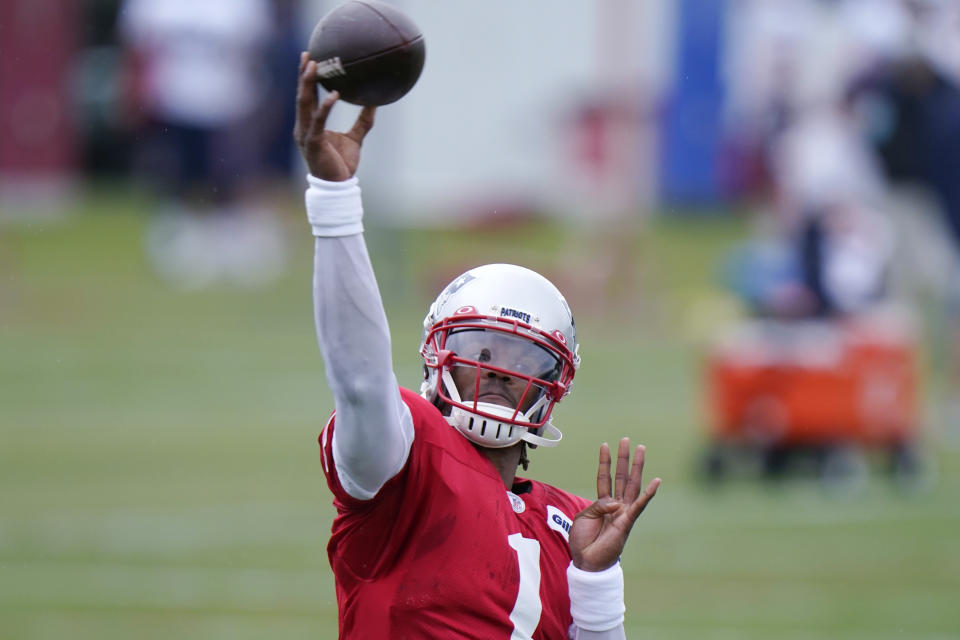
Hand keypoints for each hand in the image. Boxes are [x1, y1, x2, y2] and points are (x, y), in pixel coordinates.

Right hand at [294, 52, 375, 180]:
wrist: (339, 187)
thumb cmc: (343, 164)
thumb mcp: (355, 137)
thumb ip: (363, 120)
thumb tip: (376, 101)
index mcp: (310, 125)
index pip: (306, 97)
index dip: (306, 79)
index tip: (310, 59)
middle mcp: (304, 127)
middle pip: (301, 96)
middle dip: (303, 75)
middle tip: (308, 54)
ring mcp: (306, 134)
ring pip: (304, 104)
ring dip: (308, 84)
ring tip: (315, 66)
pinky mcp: (314, 142)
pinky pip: (318, 120)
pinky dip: (325, 106)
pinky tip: (334, 94)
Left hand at [569, 438, 660, 571]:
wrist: (587, 562)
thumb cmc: (584, 541)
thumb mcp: (584, 517)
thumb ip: (597, 505)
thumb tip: (615, 502)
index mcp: (602, 503)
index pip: (604, 477)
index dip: (605, 461)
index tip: (605, 445)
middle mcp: (616, 505)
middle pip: (621, 476)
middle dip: (624, 458)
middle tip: (626, 440)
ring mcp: (623, 512)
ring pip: (632, 485)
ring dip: (637, 467)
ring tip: (641, 448)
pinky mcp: (627, 521)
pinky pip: (639, 505)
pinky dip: (648, 493)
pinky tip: (656, 481)